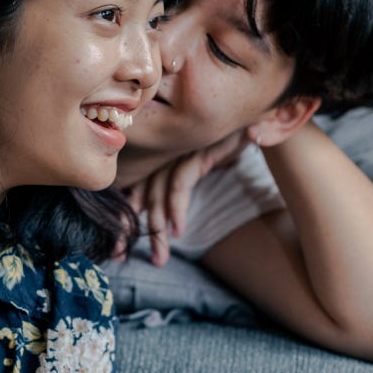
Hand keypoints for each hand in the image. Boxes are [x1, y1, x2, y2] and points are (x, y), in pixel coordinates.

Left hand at [125, 130, 247, 265]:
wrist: (256, 114)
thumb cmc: (226, 139)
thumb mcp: (197, 165)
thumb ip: (177, 185)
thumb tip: (164, 219)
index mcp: (158, 159)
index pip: (133, 191)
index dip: (122, 218)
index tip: (117, 248)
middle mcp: (162, 154)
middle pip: (138, 195)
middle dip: (127, 228)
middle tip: (118, 254)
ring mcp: (177, 149)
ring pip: (157, 194)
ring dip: (157, 230)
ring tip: (158, 259)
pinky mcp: (196, 148)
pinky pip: (180, 182)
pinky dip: (177, 208)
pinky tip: (178, 231)